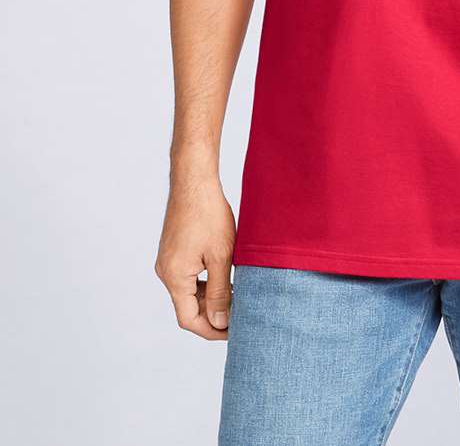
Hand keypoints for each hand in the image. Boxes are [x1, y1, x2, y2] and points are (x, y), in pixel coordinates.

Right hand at [154, 174, 235, 340]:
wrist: (194, 180)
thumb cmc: (209, 214)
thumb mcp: (221, 256)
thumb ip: (219, 291)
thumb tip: (220, 321)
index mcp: (174, 277)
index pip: (189, 319)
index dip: (212, 329)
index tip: (235, 332)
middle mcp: (165, 272)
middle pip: (187, 308)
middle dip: (213, 315)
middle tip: (240, 316)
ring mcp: (168, 261)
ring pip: (188, 292)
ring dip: (210, 299)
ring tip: (237, 297)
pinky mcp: (173, 251)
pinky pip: (188, 277)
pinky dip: (205, 283)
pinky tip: (225, 278)